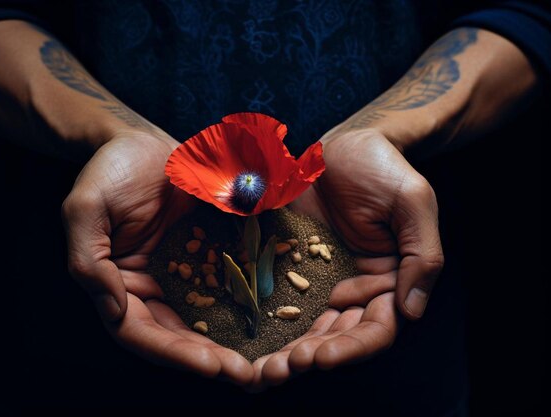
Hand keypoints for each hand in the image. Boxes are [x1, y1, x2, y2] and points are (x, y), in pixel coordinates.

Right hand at [62, 131, 252, 384]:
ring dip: (232, 341)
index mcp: (117, 284)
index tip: (210, 364)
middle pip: (178, 335)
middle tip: (247, 375)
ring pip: (206, 317)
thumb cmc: (108, 171)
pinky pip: (227, 283)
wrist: (141, 141)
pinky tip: (274, 317)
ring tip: (265, 361)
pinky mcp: (207, 255)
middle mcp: (150, 287)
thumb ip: (90, 260)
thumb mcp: (85, 208)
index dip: (174, 353)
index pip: (140, 332)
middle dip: (210, 359)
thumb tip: (113, 309)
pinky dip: (246, 303)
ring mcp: (180, 273)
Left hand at [253, 128, 442, 386]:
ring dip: (287, 349)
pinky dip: (268, 320)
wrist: (344, 144)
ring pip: (307, 326)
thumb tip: (413, 311)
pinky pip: (280, 297)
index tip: (321, 356)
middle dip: (312, 356)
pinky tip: (248, 336)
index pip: (376, 328)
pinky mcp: (293, 264)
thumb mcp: (413, 204)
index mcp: (391, 280)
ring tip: (263, 367)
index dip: (352, 348)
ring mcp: (322, 278)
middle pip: (337, 335)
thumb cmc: (384, 168)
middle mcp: (356, 287)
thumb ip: (420, 255)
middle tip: (281, 369)